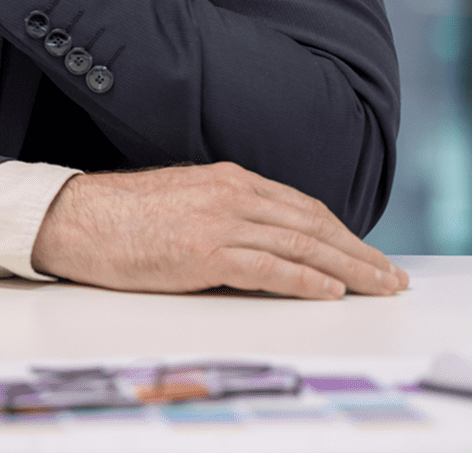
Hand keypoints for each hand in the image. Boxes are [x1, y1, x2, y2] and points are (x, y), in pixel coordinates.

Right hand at [31, 162, 409, 298]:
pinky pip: (268, 268)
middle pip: (313, 225)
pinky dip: (305, 281)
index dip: (343, 233)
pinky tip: (329, 292)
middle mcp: (232, 193)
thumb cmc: (126, 216)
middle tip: (392, 277)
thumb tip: (268, 247)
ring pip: (301, 246)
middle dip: (359, 253)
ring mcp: (219, 221)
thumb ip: (228, 215)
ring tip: (377, 288)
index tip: (369, 255)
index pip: (302, 207)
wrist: (79, 218)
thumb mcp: (187, 201)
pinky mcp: (204, 252)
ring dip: (347, 270)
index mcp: (229, 178)